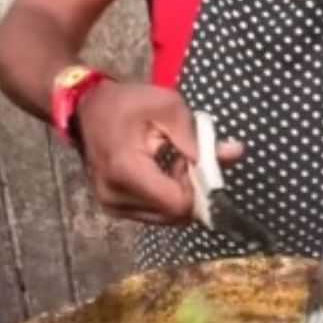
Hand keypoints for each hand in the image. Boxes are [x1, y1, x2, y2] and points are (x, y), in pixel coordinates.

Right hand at [74, 81, 242, 223]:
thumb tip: (236, 153)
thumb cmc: (127, 104)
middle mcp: (115, 196)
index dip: (197, 188)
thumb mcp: (168, 107)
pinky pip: (152, 214)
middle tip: (184, 160)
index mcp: (126, 170)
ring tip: (171, 164)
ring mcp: (111, 205)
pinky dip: (163, 198)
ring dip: (177, 195)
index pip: (177, 203)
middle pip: (173, 214)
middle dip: (189, 191)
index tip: (197, 162)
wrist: (86, 109)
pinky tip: (159, 174)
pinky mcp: (112, 208)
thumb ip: (200, 136)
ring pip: (164, 218)